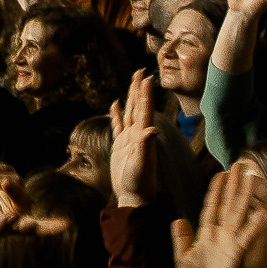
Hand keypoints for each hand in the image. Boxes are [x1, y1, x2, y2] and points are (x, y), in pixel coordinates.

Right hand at [0, 164, 68, 238]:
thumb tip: (14, 220)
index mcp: (13, 225)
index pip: (38, 228)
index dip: (52, 227)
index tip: (68, 224)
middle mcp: (17, 207)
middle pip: (25, 198)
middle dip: (15, 190)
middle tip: (3, 182)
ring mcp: (14, 189)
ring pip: (14, 181)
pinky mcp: (7, 173)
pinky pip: (4, 169)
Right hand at [107, 71, 161, 207]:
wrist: (134, 196)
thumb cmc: (139, 183)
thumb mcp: (141, 165)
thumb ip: (145, 147)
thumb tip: (151, 130)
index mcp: (143, 136)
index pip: (144, 110)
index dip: (145, 94)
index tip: (147, 77)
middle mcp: (138, 134)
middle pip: (138, 106)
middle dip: (139, 89)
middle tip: (141, 71)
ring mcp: (129, 138)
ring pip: (129, 112)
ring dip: (130, 96)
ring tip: (132, 81)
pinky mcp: (120, 144)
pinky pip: (118, 124)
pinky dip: (116, 113)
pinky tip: (115, 103)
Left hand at [170, 162, 266, 267]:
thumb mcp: (182, 259)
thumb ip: (181, 239)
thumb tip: (178, 220)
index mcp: (206, 234)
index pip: (212, 206)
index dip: (216, 190)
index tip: (220, 174)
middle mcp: (220, 235)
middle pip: (228, 204)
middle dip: (233, 185)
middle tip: (240, 165)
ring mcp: (230, 243)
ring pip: (239, 214)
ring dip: (245, 196)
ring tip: (252, 178)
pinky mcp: (237, 254)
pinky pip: (247, 236)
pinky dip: (255, 225)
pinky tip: (263, 212)